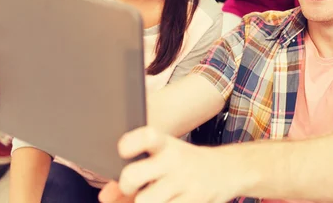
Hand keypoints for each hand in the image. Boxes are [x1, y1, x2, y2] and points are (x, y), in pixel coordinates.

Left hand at [99, 127, 236, 202]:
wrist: (227, 169)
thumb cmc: (185, 165)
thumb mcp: (163, 160)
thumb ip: (132, 177)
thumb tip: (105, 196)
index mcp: (166, 144)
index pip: (145, 137)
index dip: (129, 144)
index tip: (122, 151)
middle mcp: (175, 160)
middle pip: (132, 176)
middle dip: (125, 186)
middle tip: (131, 188)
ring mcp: (186, 182)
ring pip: (144, 202)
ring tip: (153, 198)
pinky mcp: (195, 201)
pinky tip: (168, 201)